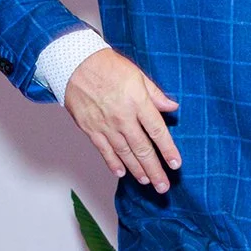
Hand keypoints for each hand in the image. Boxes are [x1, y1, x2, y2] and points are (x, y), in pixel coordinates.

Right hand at [65, 48, 181, 192]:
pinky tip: (121, 173)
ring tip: (147, 182)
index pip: (158, 132)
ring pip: (124, 153)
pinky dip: (112, 163)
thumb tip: (173, 108)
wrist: (74, 64)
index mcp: (138, 103)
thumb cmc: (109, 66)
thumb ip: (156, 95)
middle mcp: (123, 118)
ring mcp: (105, 125)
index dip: (168, 150)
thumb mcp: (138, 75)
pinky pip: (104, 150)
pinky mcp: (90, 128)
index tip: (176, 165)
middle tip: (163, 186)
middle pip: (142, 149)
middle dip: (155, 170)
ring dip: (137, 170)